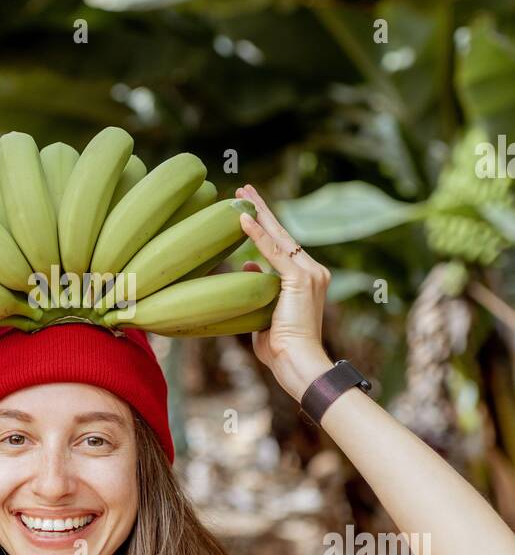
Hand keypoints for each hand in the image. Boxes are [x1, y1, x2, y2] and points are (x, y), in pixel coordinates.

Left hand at [234, 183, 332, 401]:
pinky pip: (274, 252)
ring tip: (241, 194)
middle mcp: (313, 271)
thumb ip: (258, 287)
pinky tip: (243, 220)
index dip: (266, 228)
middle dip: (262, 210)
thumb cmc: (281, 349)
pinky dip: (257, 235)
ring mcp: (309, 273)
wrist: (299, 364)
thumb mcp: (265, 312)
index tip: (248, 211)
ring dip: (259, 213)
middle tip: (244, 190)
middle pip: (283, 234)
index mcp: (307, 280)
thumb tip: (246, 265)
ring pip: (279, 237)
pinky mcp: (301, 279)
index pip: (283, 247)